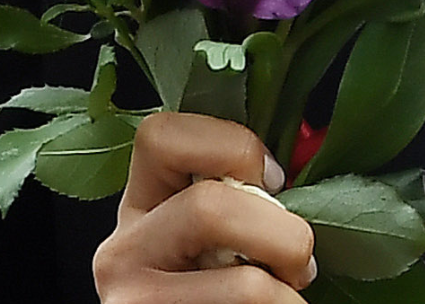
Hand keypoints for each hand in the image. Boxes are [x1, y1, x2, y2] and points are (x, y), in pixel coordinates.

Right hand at [92, 113, 317, 303]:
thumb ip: (235, 198)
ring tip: (290, 299)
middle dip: (282, 232)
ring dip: (289, 292)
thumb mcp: (212, 240)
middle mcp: (122, 253)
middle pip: (208, 207)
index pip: (161, 136)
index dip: (231, 145)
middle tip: (299, 263)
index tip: (275, 179)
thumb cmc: (221, 292)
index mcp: (138, 207)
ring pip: (243, 284)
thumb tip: (302, 157)